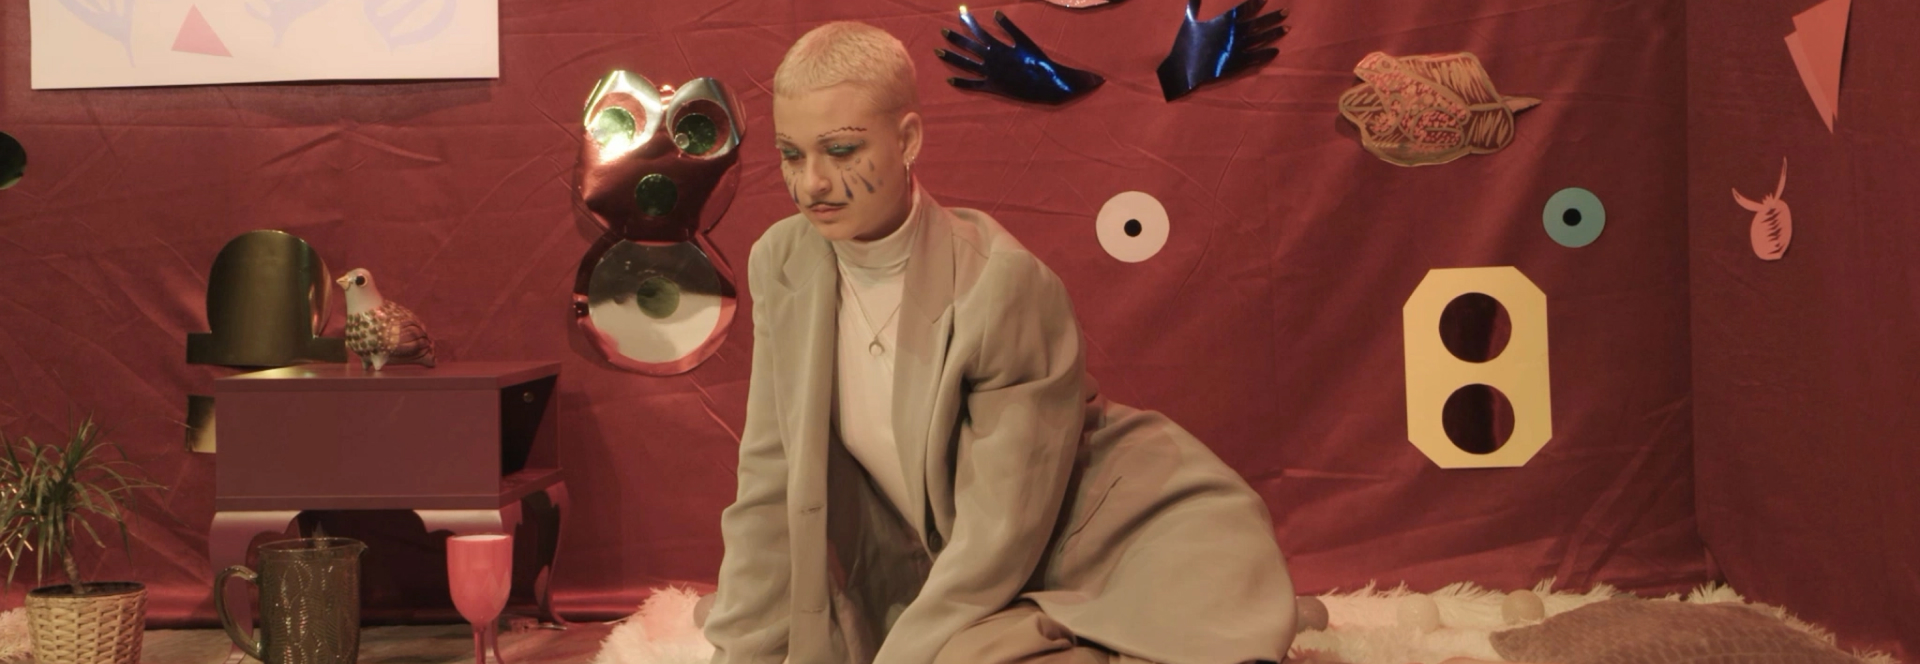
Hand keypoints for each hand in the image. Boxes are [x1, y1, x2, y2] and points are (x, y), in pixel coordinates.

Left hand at [936, 7, 1104, 104]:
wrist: (1045, 83)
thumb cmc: (1037, 60)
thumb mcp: (1024, 40)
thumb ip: (1009, 27)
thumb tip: (995, 13)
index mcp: (998, 47)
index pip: (978, 31)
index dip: (968, 21)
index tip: (961, 12)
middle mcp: (990, 60)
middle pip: (968, 47)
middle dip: (955, 37)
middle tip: (942, 31)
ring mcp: (990, 74)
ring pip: (966, 64)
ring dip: (951, 57)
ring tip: (938, 51)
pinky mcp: (992, 86)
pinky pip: (974, 85)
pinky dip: (961, 82)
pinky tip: (949, 79)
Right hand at [1156, 0, 1288, 100]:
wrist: (1181, 69)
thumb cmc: (1184, 44)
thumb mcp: (1189, 21)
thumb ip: (1194, 6)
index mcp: (1222, 22)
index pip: (1244, 9)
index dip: (1256, 3)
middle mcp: (1232, 35)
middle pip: (1257, 23)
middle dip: (1273, 17)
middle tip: (1287, 12)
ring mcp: (1235, 51)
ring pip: (1259, 40)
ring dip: (1273, 34)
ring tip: (1287, 29)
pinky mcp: (1235, 65)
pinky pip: (1254, 59)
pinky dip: (1265, 55)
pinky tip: (1276, 51)